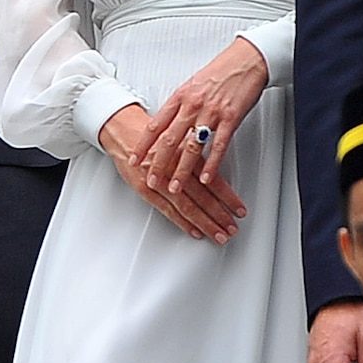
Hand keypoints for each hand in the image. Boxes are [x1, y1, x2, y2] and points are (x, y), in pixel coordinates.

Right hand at [100, 103, 244, 243]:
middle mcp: (176, 167)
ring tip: (219, 234)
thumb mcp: (181, 137)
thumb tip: (218, 170)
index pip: (213, 180)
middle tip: (232, 228)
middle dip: (220, 215)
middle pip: (203, 196)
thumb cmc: (155, 133)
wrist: (123, 129)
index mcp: (188, 152)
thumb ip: (198, 153)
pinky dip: (183, 222)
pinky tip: (195, 231)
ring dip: (205, 223)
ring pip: (188, 206)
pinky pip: (168, 210)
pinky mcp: (146, 189)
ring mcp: (160, 180)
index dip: (228, 197)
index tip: (239, 209)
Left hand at [130, 37, 267, 193]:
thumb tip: (169, 121)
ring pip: (191, 147)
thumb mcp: (194, 83)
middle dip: (158, 164)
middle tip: (151, 180)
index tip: (134, 159)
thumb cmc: (223, 70)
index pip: (156, 125)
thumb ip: (181, 103)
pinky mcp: (231, 118)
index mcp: (182, 96)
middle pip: (170, 140)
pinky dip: (211, 164)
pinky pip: (218, 146)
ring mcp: (212, 113)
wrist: (247, 59)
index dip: (142, 145)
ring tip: (174, 187)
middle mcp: (193, 105)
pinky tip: (206, 177)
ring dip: (181, 171)